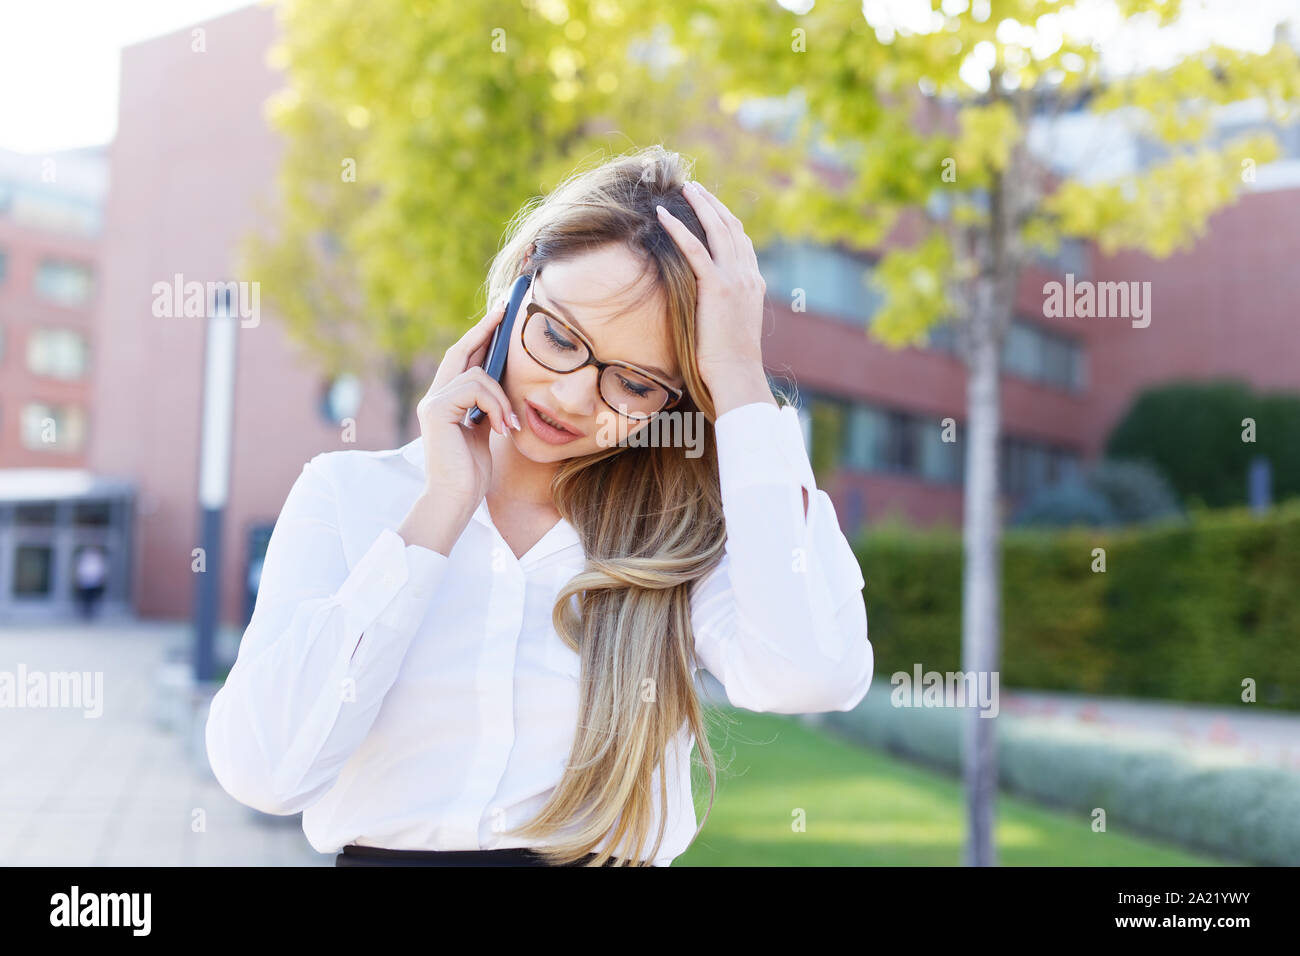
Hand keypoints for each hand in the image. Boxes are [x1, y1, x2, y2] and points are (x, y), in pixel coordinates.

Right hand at [414, 296, 521, 515]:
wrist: (456, 499)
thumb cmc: (472, 473)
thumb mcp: (486, 431)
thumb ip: (488, 406)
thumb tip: (504, 383)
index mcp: (446, 401)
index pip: (462, 360)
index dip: (480, 337)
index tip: (499, 317)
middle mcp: (434, 398)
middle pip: (460, 352)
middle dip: (485, 330)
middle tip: (505, 310)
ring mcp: (432, 402)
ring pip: (476, 374)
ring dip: (502, 397)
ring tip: (509, 424)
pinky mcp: (436, 410)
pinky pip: (474, 388)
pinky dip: (495, 405)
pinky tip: (501, 428)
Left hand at [655, 180, 766, 386]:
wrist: (737, 373)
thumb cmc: (730, 360)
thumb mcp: (732, 326)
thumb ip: (727, 306)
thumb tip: (711, 303)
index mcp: (754, 283)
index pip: (741, 241)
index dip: (725, 219)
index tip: (710, 206)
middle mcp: (748, 275)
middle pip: (731, 227)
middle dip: (713, 203)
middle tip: (695, 187)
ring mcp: (735, 279)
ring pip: (717, 229)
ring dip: (700, 205)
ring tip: (685, 189)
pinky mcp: (717, 287)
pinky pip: (695, 249)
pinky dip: (679, 228)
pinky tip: (663, 215)